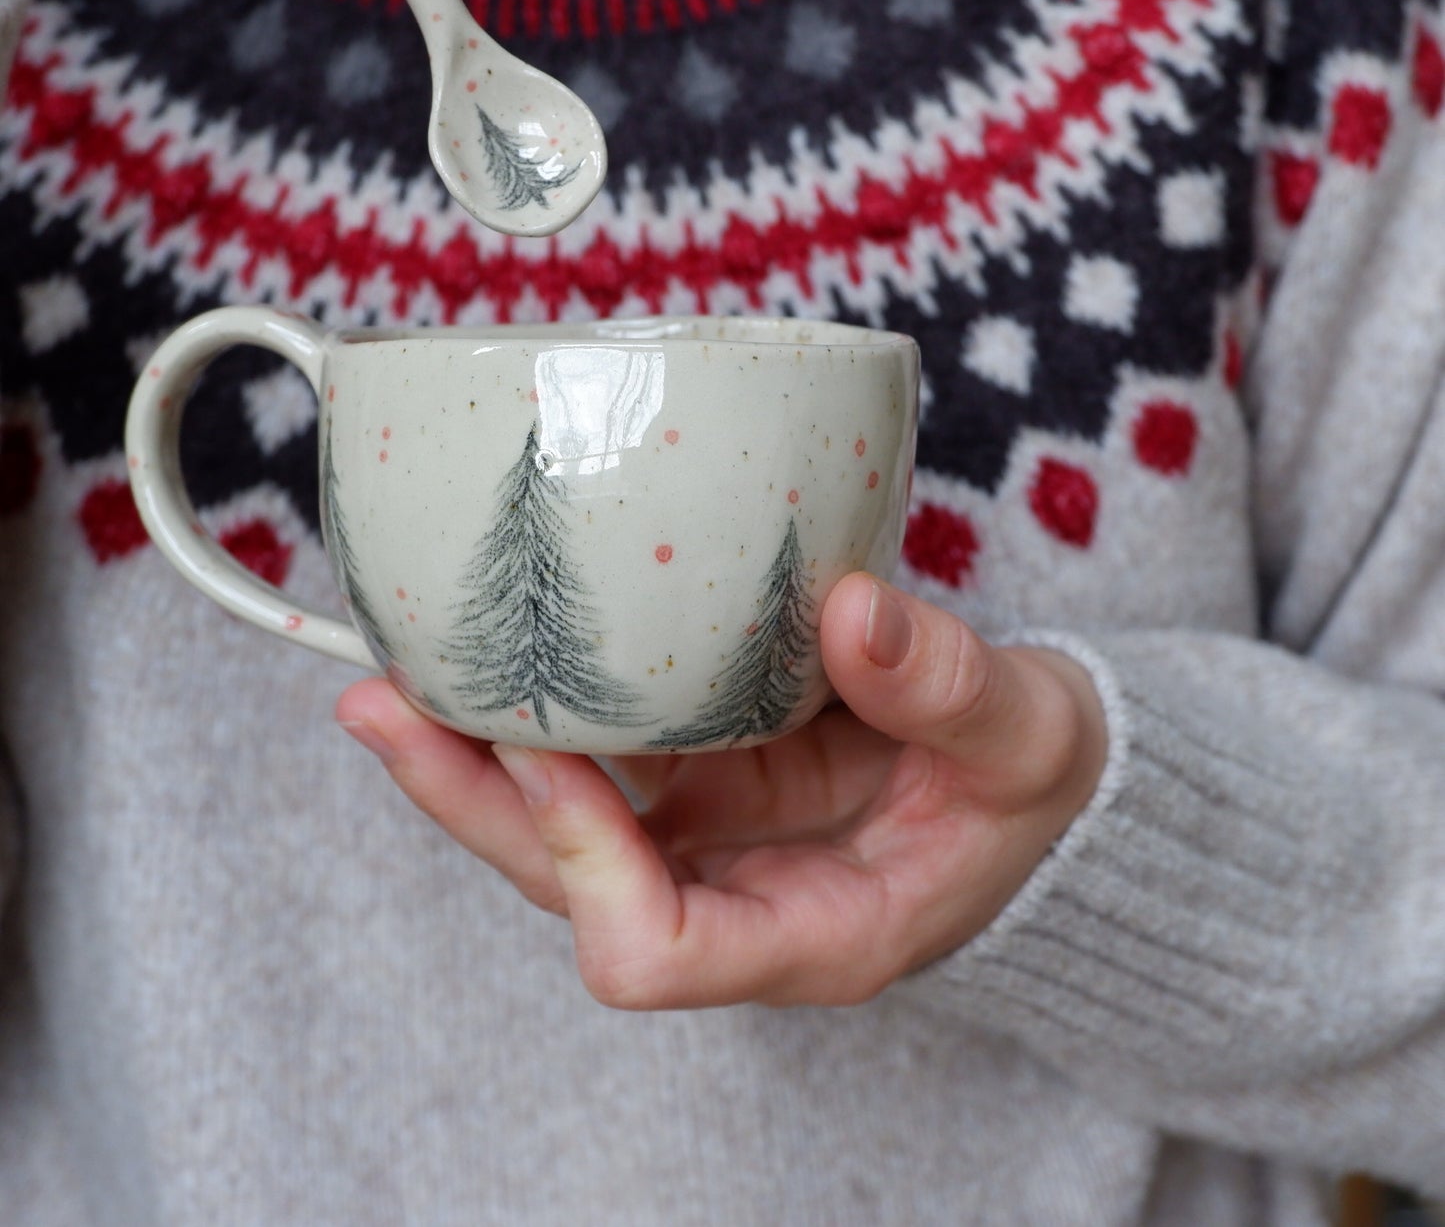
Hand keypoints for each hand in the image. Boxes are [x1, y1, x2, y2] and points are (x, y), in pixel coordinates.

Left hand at [337, 574, 1107, 1009]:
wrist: (1030, 784)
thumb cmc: (1035, 784)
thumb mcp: (1028, 738)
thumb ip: (955, 688)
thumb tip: (854, 609)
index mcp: (816, 931)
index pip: (657, 954)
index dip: (586, 863)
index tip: (554, 747)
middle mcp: (737, 902)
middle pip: (567, 888)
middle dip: (471, 804)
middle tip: (382, 705)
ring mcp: (712, 845)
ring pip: (560, 831)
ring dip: (471, 760)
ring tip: (392, 671)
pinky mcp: (708, 785)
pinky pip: (598, 766)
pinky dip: (536, 716)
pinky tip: (485, 653)